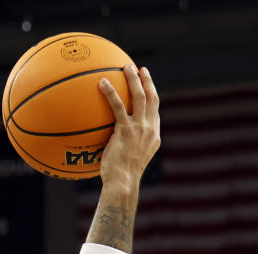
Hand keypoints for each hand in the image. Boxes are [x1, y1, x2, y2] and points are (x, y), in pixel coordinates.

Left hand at [98, 64, 160, 187]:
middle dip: (147, 81)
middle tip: (140, 69)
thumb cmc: (121, 177)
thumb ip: (125, 147)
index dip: (152, 96)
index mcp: (153, 136)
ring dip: (133, 79)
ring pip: (140, 96)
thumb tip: (110, 143)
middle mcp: (150, 129)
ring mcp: (140, 129)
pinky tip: (102, 83)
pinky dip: (111, 93)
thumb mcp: (128, 160)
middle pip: (152, 98)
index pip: (155, 112)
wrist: (123, 183)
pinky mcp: (127, 130)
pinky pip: (118, 106)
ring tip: (125, 66)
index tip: (146, 85)